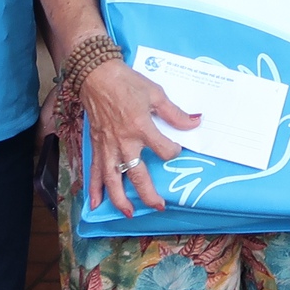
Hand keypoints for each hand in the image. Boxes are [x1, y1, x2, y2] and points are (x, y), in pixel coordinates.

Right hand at [82, 59, 197, 216]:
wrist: (96, 75)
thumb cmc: (127, 82)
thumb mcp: (155, 94)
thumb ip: (175, 113)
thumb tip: (196, 121)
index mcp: (141, 127)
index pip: (164, 149)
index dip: (173, 152)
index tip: (175, 150)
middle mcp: (124, 142)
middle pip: (138, 175)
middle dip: (149, 194)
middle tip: (159, 206)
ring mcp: (108, 146)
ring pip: (114, 179)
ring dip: (120, 199)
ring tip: (129, 213)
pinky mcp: (97, 146)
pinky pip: (95, 171)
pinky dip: (94, 188)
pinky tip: (95, 202)